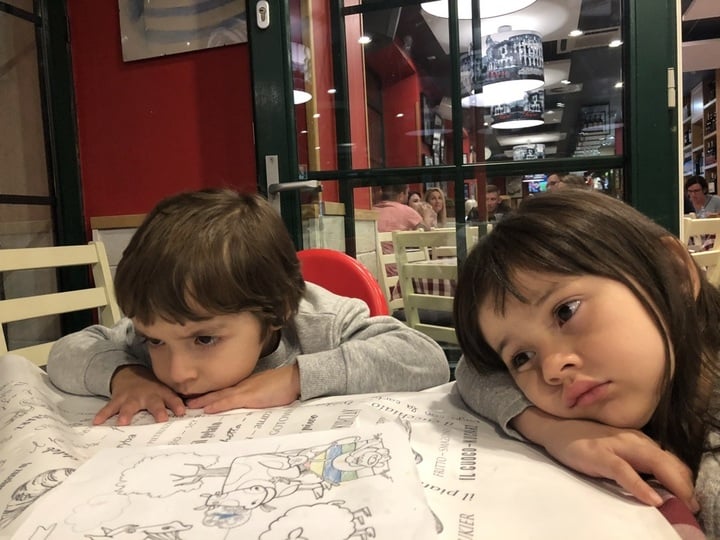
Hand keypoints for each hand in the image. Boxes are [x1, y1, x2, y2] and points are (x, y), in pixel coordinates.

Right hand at [94, 365, 185, 425]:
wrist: (131, 374)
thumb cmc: (153, 388)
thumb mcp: (166, 391)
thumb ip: (177, 401)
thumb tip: (199, 410)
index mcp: (161, 393)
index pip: (172, 398)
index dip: (177, 404)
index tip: (181, 412)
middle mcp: (148, 395)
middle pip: (154, 403)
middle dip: (158, 411)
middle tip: (161, 419)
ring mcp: (132, 397)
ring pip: (130, 406)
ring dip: (126, 414)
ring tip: (123, 422)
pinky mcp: (118, 399)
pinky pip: (109, 408)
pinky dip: (103, 414)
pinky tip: (96, 422)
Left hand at [185, 363, 300, 412]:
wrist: (295, 379)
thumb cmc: (284, 385)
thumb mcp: (266, 390)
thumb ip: (256, 395)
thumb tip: (249, 402)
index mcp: (245, 385)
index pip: (223, 390)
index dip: (209, 395)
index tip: (195, 399)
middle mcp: (241, 386)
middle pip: (217, 392)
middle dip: (200, 397)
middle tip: (183, 402)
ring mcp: (245, 390)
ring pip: (219, 396)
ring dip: (203, 401)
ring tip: (188, 406)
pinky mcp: (250, 396)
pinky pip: (230, 401)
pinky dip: (217, 405)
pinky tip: (207, 409)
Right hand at [512, 408, 697, 512]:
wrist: (554, 427)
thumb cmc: (584, 440)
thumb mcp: (615, 447)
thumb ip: (634, 459)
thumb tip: (656, 481)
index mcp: (637, 439)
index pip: (669, 458)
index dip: (683, 477)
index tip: (690, 496)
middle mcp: (631, 439)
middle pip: (667, 460)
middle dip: (684, 484)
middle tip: (693, 505)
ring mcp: (615, 445)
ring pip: (654, 462)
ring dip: (673, 484)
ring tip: (683, 503)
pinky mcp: (599, 454)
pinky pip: (624, 471)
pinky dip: (640, 486)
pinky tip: (652, 499)